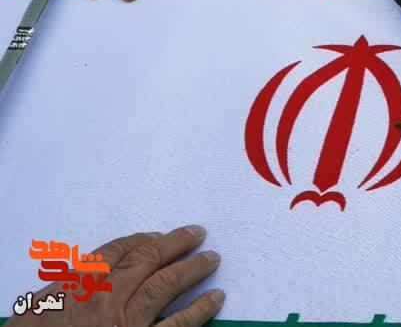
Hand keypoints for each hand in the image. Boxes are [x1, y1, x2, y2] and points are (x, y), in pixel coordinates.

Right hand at [7, 225, 222, 326]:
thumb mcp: (33, 313)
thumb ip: (59, 293)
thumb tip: (75, 279)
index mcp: (77, 286)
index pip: (115, 253)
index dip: (141, 241)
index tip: (157, 235)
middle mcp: (105, 297)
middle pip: (147, 260)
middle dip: (175, 243)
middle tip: (197, 234)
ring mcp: (126, 321)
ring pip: (167, 285)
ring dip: (193, 268)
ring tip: (212, 258)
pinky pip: (179, 325)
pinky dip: (201, 309)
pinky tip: (216, 298)